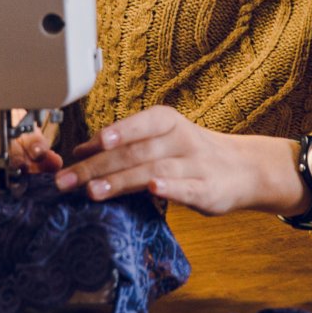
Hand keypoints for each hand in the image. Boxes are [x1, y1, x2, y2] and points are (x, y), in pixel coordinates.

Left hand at [54, 105, 307, 217]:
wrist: (244, 169)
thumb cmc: (191, 154)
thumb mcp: (161, 139)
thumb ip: (124, 144)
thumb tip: (81, 150)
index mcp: (167, 122)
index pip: (136, 125)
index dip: (111, 134)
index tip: (83, 146)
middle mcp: (180, 139)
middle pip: (135, 151)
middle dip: (97, 166)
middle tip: (67, 181)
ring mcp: (195, 165)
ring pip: (154, 169)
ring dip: (121, 180)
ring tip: (93, 191)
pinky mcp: (207, 190)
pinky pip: (186, 188)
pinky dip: (169, 188)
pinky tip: (152, 189)